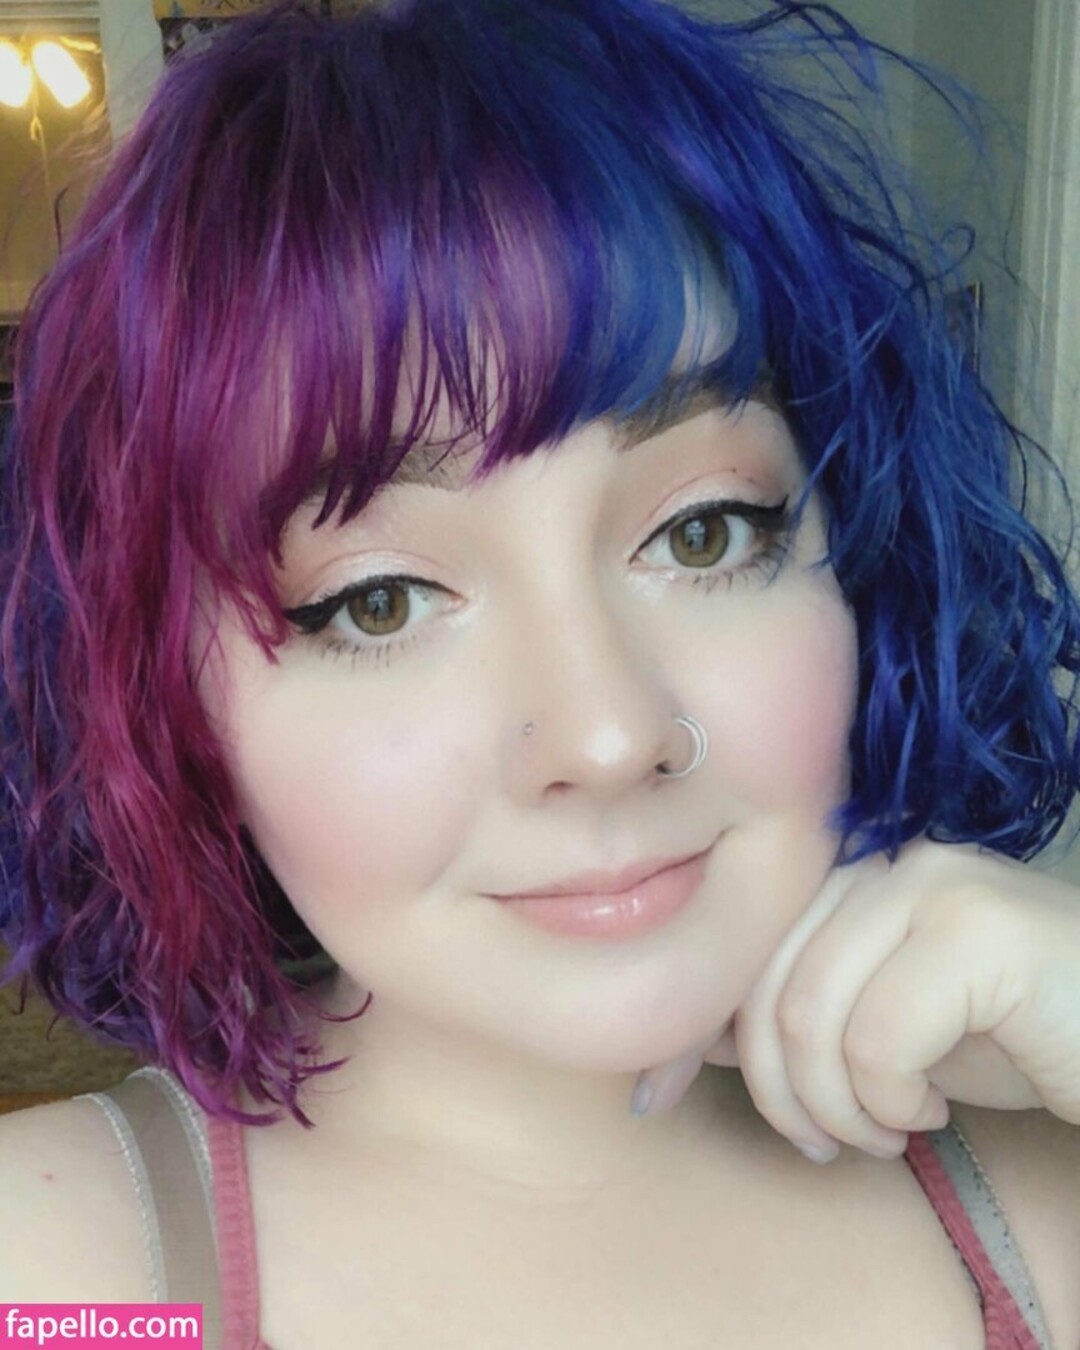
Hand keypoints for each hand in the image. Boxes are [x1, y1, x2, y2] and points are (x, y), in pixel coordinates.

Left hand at [630, 840, 1079, 1161]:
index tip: (655, 1097)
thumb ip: (791, 1013)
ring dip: (836, 1107)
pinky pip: (876, 1040)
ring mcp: (927, 882)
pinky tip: (934, 1112)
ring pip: (808, 1014)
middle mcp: (877, 860)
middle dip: (776, 1089)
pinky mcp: (975, 928)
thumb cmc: (1009, 1031)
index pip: (731, 943)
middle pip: (761, 984)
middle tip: (827, 1142)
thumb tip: (688, 1037)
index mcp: (842, 874)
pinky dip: (891, 1103)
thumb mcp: (877, 1027)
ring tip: (886, 1131)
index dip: (687, 1024)